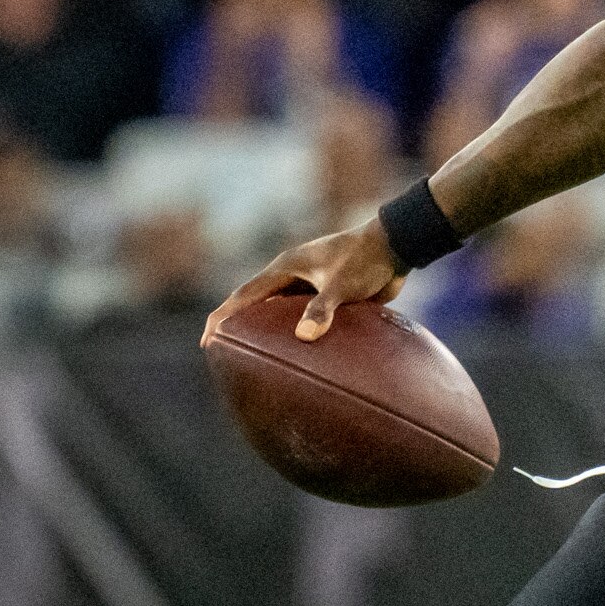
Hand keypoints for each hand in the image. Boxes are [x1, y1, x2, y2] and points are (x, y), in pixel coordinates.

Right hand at [204, 216, 402, 346]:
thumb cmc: (366, 260)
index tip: (207, 340)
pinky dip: (296, 333)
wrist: (397, 247)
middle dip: (238, 327)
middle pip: (256, 304)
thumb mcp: (342, 285)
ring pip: (280, 312)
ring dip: (267, 331)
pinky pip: (305, 317)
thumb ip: (323, 308)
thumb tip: (304, 337)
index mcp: (285, 268)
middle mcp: (293, 276)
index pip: (245, 296)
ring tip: (253, 359)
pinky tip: (297, 356)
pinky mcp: (329, 294)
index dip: (223, 317)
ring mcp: (310, 285)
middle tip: (221, 353)